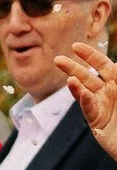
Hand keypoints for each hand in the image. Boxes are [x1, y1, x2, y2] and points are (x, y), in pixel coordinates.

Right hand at [56, 40, 116, 156]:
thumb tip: (116, 64)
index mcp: (116, 83)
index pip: (102, 65)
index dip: (89, 55)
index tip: (75, 47)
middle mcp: (107, 93)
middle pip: (87, 77)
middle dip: (73, 68)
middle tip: (57, 60)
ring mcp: (101, 107)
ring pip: (84, 92)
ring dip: (76, 85)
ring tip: (69, 79)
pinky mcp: (97, 122)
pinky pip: (89, 109)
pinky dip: (86, 101)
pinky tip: (83, 93)